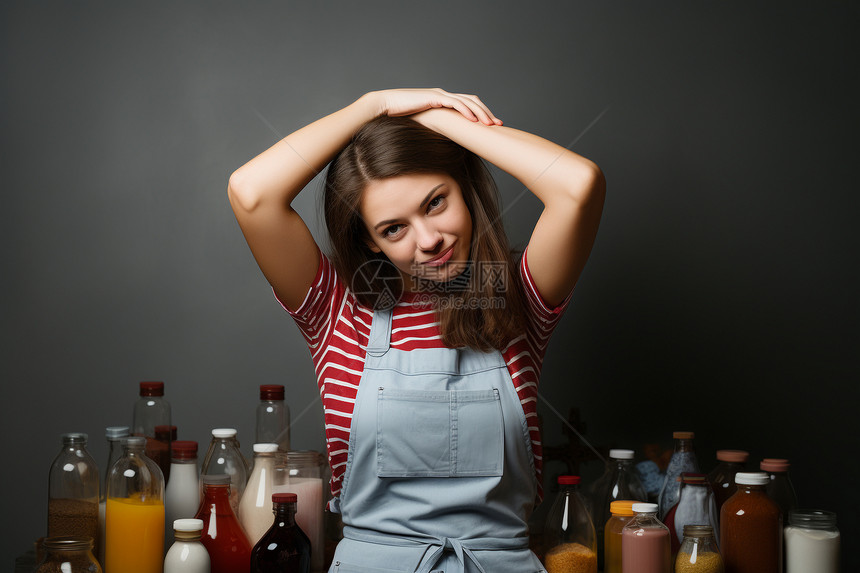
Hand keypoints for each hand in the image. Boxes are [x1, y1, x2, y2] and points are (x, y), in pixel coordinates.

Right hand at [371, 88, 501, 125]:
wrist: (384, 106)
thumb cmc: (399, 117)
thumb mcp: (422, 124)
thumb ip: (434, 128)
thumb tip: (443, 143)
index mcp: (443, 101)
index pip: (468, 105)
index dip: (481, 114)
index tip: (492, 127)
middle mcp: (444, 95)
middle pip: (472, 101)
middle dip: (487, 113)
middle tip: (499, 125)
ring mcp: (440, 95)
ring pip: (467, 102)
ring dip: (481, 113)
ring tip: (490, 124)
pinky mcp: (434, 97)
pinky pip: (454, 103)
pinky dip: (466, 111)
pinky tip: (474, 120)